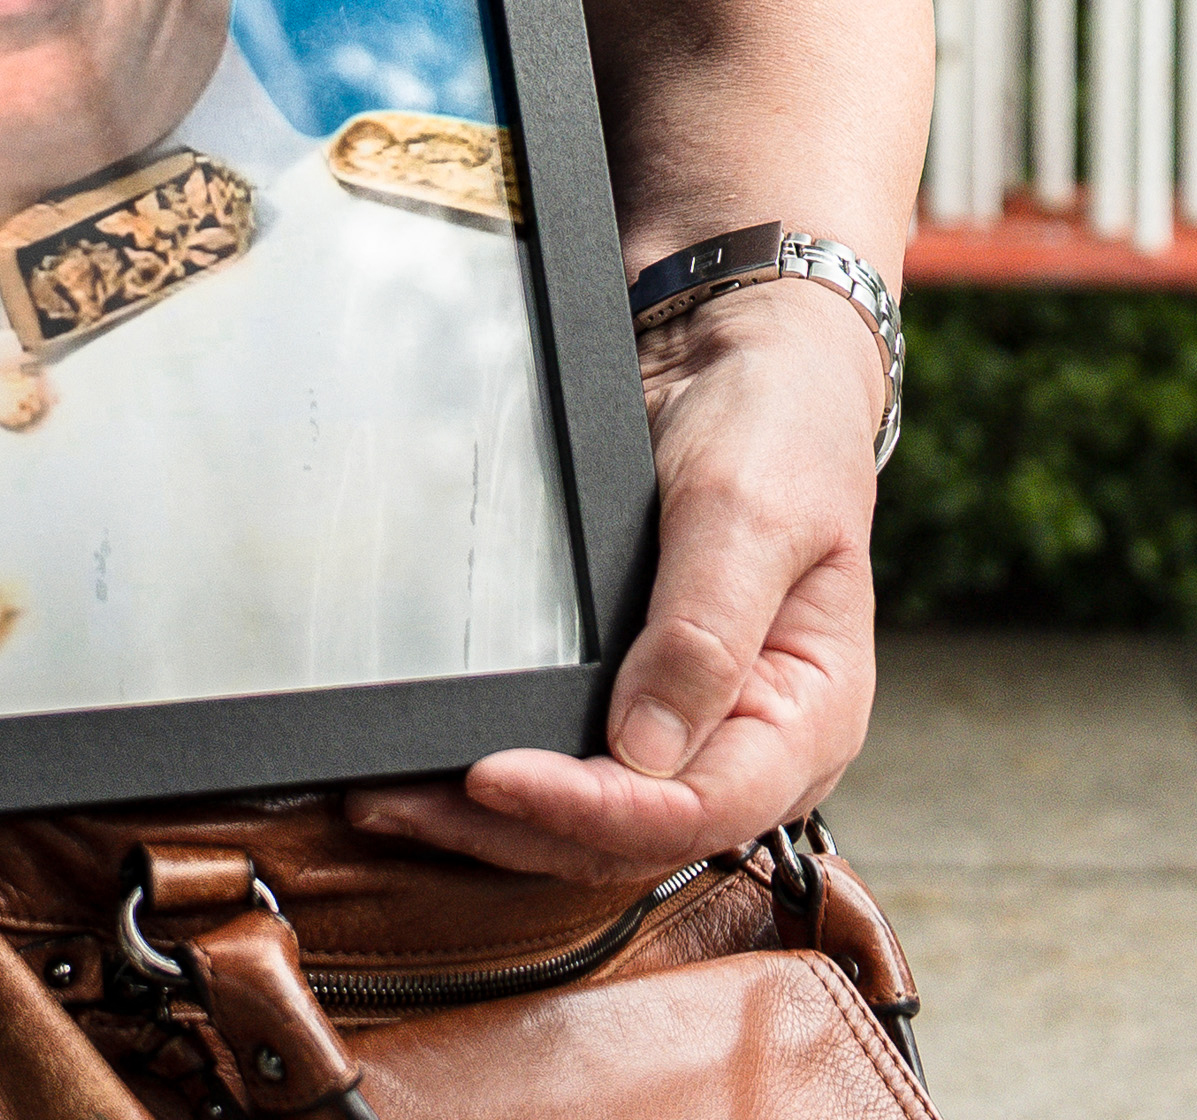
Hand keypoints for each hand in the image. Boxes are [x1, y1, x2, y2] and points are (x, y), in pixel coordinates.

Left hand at [346, 283, 883, 880]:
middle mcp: (751, 743)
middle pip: (632, 834)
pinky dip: (501, 781)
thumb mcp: (750, 511)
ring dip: (489, 822)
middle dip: (516, 827)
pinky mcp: (636, 702)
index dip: (596, 809)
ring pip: (591, 821)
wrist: (745, 361)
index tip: (494, 776)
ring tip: (386, 797)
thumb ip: (706, 628)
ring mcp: (692, 729)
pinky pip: (572, 767)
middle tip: (400, 799)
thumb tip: (645, 749)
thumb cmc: (774, 427)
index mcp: (810, 713)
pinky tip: (428, 767)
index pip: (701, 807)